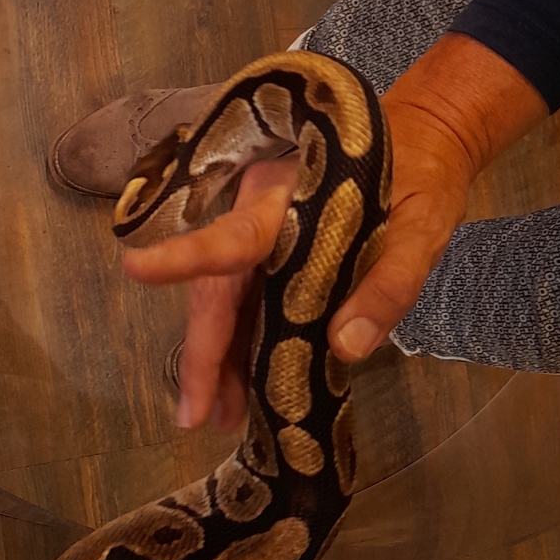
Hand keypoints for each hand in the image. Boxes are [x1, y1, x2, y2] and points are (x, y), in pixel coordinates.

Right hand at [123, 34, 548, 430]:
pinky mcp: (270, 257)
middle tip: (195, 418)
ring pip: (225, 306)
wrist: (423, 140)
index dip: (183, 258)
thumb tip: (346, 348)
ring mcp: (261, 239)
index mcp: (290, 202)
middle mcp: (261, 217)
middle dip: (204, 358)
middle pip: (217, 292)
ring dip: (221, 363)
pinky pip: (245, 307)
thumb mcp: (422, 228)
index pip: (232, 237)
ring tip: (221, 419)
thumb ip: (389, 284)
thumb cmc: (422, 177)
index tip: (136, 269)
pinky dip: (241, 349)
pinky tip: (242, 389)